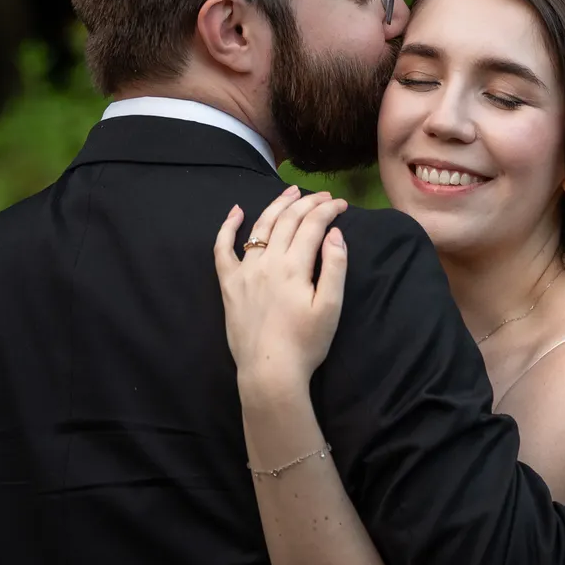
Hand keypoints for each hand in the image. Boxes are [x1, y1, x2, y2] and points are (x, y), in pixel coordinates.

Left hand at [213, 186, 349, 385]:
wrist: (270, 371)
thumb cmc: (306, 344)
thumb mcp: (331, 307)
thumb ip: (334, 266)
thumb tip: (335, 233)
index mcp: (294, 267)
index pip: (313, 225)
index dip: (329, 209)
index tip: (342, 204)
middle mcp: (267, 261)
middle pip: (288, 220)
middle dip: (308, 202)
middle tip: (324, 196)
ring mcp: (245, 271)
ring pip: (260, 227)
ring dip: (277, 205)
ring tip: (290, 192)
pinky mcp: (229, 284)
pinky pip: (222, 249)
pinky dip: (227, 227)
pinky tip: (236, 211)